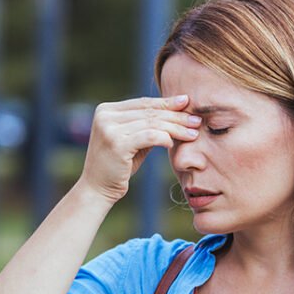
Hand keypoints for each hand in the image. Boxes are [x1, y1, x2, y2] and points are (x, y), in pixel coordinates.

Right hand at [77, 95, 200, 204]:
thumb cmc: (117, 166)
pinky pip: (148, 136)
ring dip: (175, 128)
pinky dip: (164, 138)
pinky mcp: (117, 143)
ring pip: (151, 123)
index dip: (166, 102)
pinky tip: (173, 143)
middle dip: (175, 116)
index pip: (143, 102)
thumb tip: (176, 109)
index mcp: (106, 110)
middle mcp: (105, 116)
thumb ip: (146, 125)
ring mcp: (109, 129)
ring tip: (193, 133)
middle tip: (196, 120)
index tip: (187, 103)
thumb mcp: (132, 141)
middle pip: (149, 112)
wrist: (97, 190)